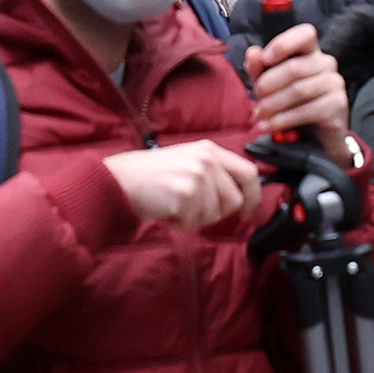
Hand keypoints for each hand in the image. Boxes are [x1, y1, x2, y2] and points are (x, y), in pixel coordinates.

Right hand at [107, 139, 269, 234]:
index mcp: (210, 149)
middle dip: (216, 213)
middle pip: (234, 200)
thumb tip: (241, 197)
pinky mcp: (186, 193)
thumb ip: (215, 173)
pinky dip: (180, 222)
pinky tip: (166, 210)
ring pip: (215, 214)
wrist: (120, 180)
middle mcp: (207, 159)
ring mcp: (198, 175)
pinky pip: (195, 221)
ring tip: (173, 205)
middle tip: (191, 209)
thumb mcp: (188, 162)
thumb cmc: (151, 176)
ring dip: (194, 218)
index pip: (249, 172)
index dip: (253, 196)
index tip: (246, 213)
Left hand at [242, 21, 350, 154]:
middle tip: (256, 99)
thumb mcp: (268, 83)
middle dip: (268, 85)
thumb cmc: (290, 102)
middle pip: (294, 67)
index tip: (265, 59)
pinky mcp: (338, 104)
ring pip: (298, 90)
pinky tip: (268, 127)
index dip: (284, 43)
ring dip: (272, 104)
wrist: (314, 135)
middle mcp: (326, 63)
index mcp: (311, 51)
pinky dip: (282, 120)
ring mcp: (335, 83)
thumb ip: (259, 67)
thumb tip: (253, 52)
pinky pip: (306, 111)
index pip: (306, 33)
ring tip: (259, 115)